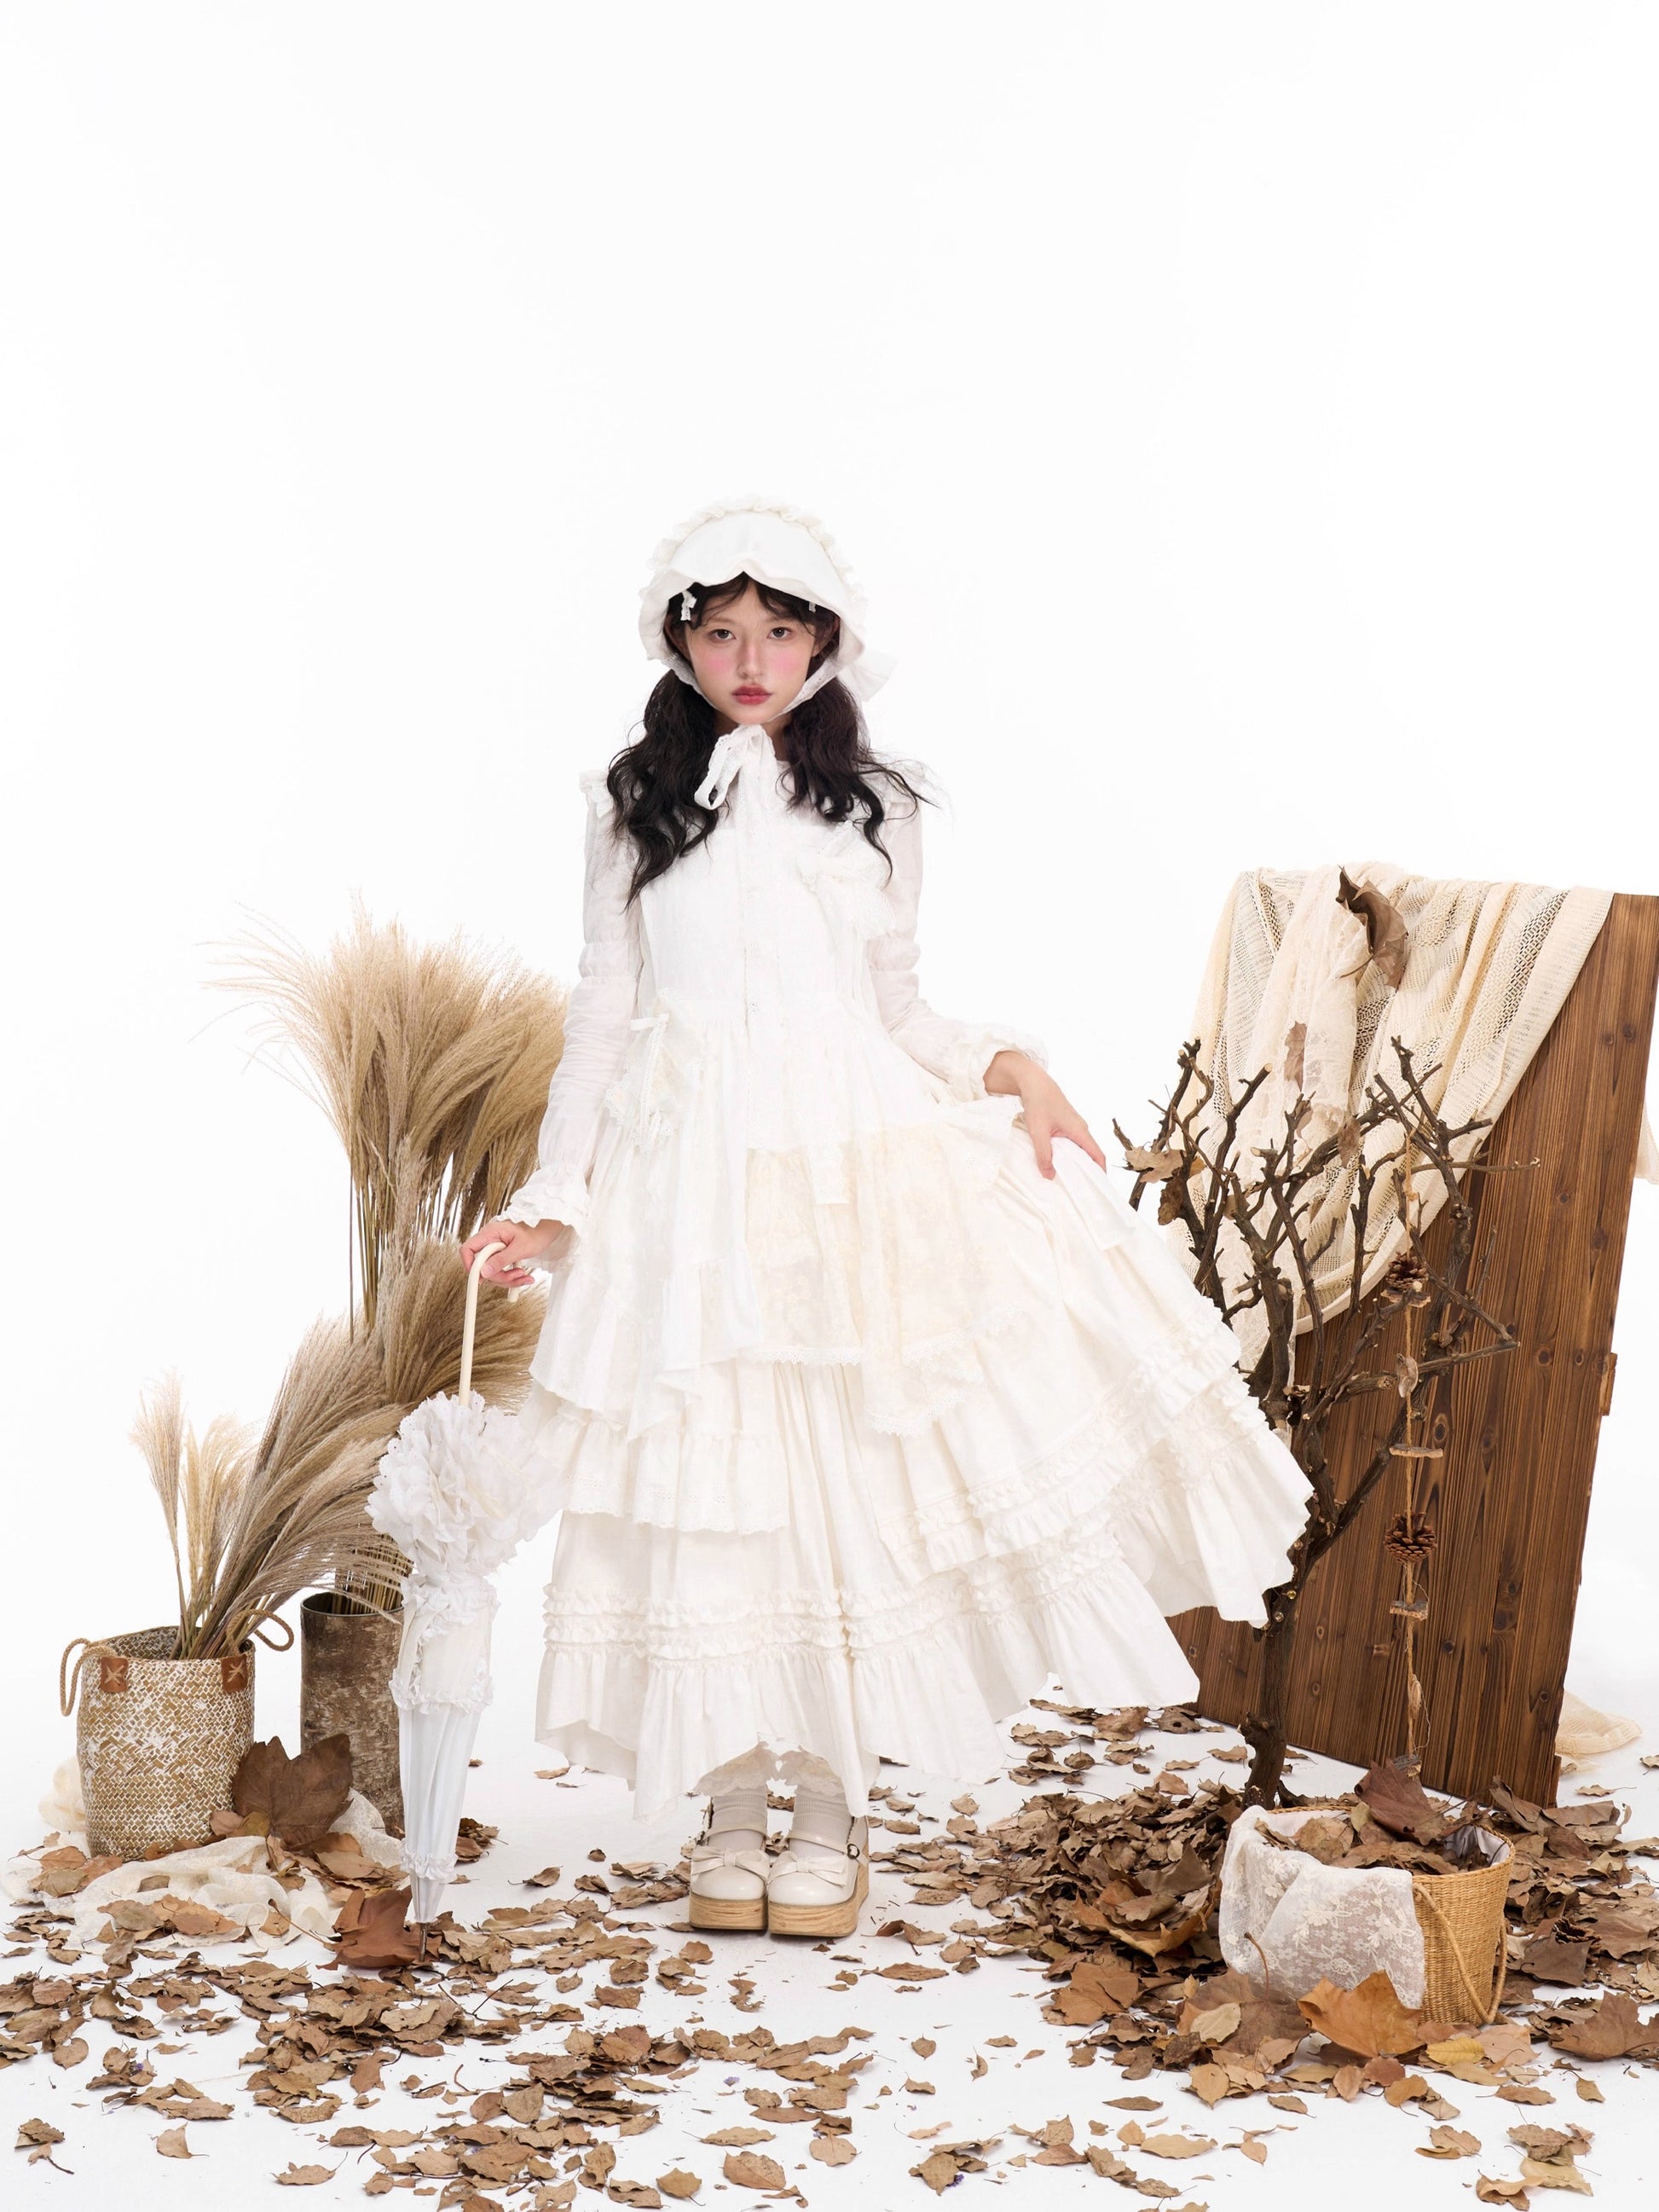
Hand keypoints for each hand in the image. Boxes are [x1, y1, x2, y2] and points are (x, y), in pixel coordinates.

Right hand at [461, 1216, 567, 1287]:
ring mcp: (496, 1248)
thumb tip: (484, 1273)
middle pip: (482, 1265)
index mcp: (490, 1233)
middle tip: (515, 1277)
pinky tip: (524, 1277)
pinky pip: (501, 1270)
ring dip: (507, 1279)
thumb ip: (501, 1260)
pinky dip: (511, 1277)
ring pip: (492, 1271)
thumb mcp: (520, 1248)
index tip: (481, 1279)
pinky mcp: (502, 1255)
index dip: (470, 1265)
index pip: (468, 1249)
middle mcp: (490, 1240)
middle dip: (498, 1276)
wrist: (549, 1227)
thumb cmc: (537, 1231)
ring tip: (524, 1276)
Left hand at [983, 1050, 1107, 1179]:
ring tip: (1070, 1180)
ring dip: (1077, 1163)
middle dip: (1088, 1171)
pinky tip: (1058, 1162)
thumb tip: (1049, 1176)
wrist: (1033, 1081)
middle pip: (1091, 1154)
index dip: (1100, 1172)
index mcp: (1080, 1131)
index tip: (1098, 1188)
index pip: (1097, 1155)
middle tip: (1082, 1189)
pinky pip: (1072, 1143)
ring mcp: (1074, 1126)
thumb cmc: (1038, 1103)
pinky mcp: (1066, 1124)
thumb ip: (1044, 1155)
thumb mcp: (1038, 1131)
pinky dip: (1069, 1154)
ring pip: (1080, 1149)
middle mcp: (1081, 1129)